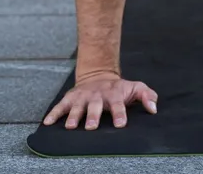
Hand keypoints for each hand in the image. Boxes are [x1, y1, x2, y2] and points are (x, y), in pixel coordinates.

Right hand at [42, 71, 157, 129]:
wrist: (99, 76)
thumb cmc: (119, 88)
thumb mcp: (136, 87)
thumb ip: (147, 96)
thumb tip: (154, 109)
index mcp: (113, 93)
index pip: (117, 103)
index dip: (119, 113)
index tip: (120, 124)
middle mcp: (97, 95)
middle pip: (94, 105)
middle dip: (92, 116)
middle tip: (90, 127)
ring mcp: (82, 96)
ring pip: (77, 106)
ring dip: (73, 116)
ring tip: (70, 126)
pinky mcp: (70, 98)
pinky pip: (60, 106)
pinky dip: (53, 113)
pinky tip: (47, 122)